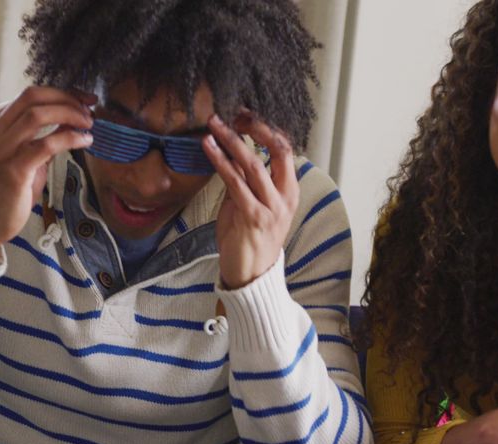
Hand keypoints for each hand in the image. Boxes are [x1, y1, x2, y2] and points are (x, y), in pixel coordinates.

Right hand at [0, 86, 96, 259]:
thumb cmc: (5, 192)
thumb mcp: (21, 158)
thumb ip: (40, 140)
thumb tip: (69, 125)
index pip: (30, 95)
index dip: (61, 93)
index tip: (84, 99)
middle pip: (33, 97)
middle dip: (67, 98)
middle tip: (89, 110)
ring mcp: (1, 150)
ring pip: (37, 115)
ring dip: (69, 115)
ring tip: (88, 125)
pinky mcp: (12, 171)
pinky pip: (45, 145)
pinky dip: (69, 138)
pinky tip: (84, 142)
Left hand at [202, 112, 298, 288]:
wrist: (251, 276)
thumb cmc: (249, 241)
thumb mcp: (251, 205)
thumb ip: (246, 182)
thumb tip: (230, 155)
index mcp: (290, 191)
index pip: (286, 150)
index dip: (267, 129)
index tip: (246, 115)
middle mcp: (286, 197)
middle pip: (278, 150)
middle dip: (256, 127)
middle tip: (233, 113)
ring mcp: (272, 207)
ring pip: (254, 163)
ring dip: (231, 140)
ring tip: (213, 124)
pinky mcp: (253, 217)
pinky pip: (235, 182)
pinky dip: (220, 161)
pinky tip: (208, 147)